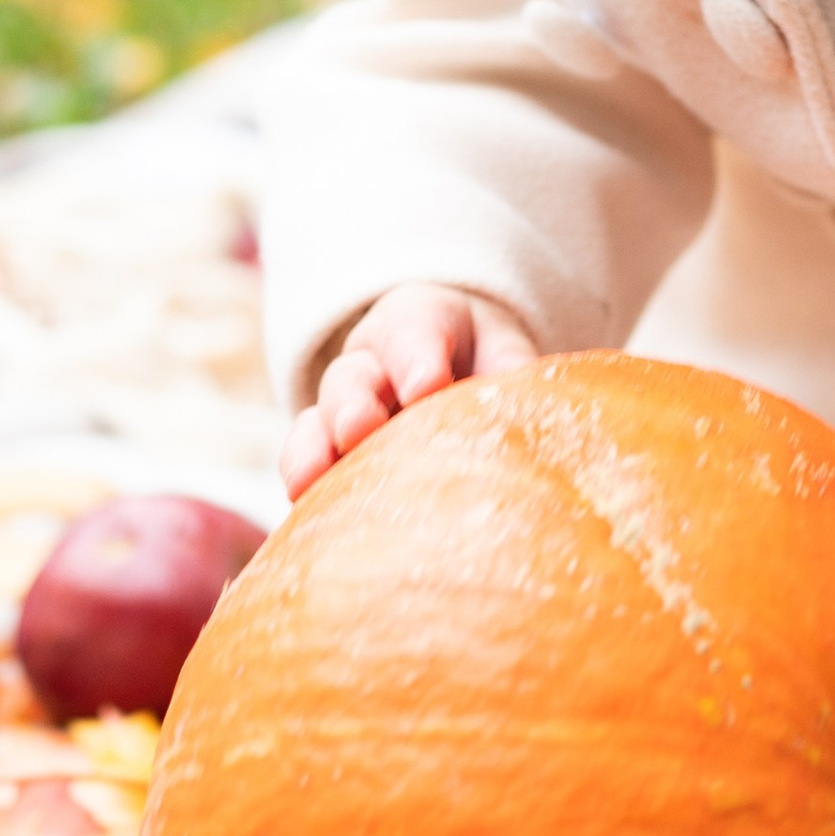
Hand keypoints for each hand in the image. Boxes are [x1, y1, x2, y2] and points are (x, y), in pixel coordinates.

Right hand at [281, 280, 538, 497]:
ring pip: (316, 423)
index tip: (427, 383)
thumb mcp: (504, 354)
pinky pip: (303, 465)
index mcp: (418, 328)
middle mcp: (369, 367)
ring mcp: (340, 413)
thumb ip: (513, 373)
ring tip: (313, 478)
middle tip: (361, 427)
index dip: (418, 357)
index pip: (414, 332)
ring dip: (314, 449)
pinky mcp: (328, 456)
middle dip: (355, 403)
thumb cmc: (485, 365)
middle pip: (353, 379)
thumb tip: (534, 408)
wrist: (458, 374)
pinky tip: (301, 507)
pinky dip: (300, 483)